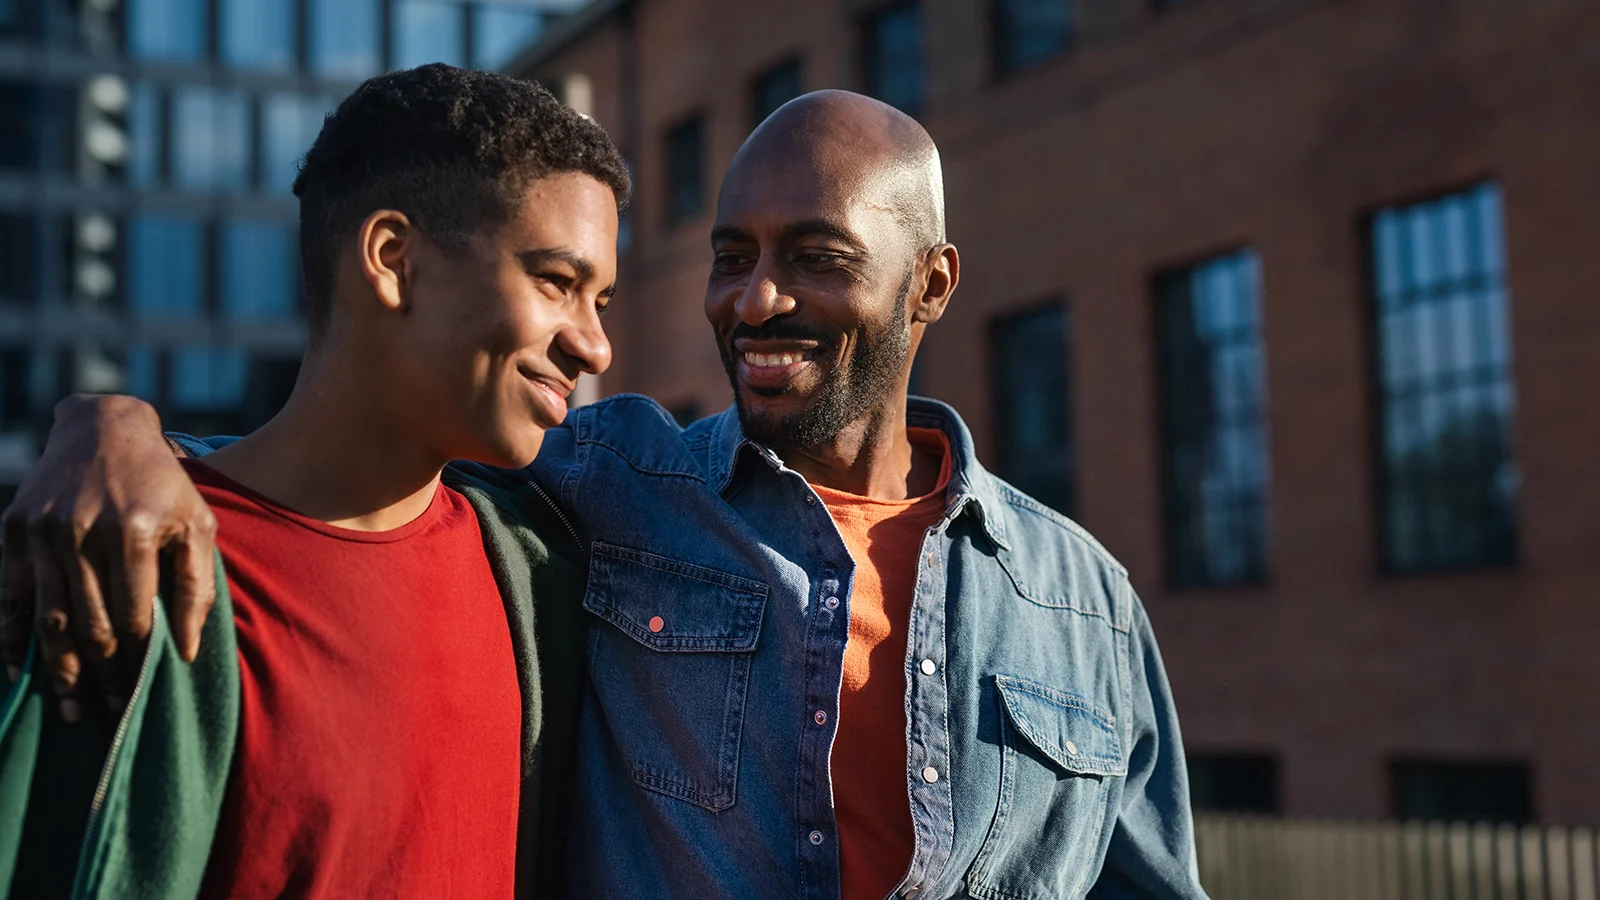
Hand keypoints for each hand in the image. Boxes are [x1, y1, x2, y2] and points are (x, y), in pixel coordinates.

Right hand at [0, 394, 216, 720]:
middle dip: (102, 675)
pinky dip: (12, 637)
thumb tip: (188, 650)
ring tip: (71, 710)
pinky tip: (20, 673)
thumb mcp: (198, 525)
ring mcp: (45, 530)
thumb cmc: (163, 485)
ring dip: (59, 671)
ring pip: (50, 617)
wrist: (105, 428)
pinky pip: (11, 595)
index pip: (136, 615)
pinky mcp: (15, 528)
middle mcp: (87, 531)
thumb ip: (198, 585)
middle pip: (90, 623)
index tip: (143, 694)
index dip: (138, 660)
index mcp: (139, 531)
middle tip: (111, 714)